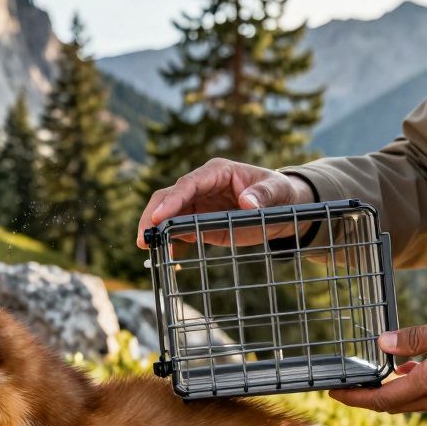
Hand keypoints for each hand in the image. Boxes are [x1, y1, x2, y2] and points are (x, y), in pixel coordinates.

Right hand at [136, 158, 314, 248]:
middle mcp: (202, 185)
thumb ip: (263, 195)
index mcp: (217, 172)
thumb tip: (248, 203)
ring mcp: (199, 203)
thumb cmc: (281, 192)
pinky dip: (170, 240)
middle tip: (143, 237)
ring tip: (148, 247)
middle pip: (169, 196)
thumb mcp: (277, 190)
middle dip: (153, 215)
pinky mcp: (200, 221)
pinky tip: (167, 253)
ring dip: (156, 229)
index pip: (188, 184)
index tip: (158, 218)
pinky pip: (179, 229)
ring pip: (168, 213)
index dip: (172, 201)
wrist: (283, 207)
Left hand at [330, 306, 426, 413]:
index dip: (355, 397)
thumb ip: (414, 338)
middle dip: (368, 396)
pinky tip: (410, 367)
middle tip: (347, 383)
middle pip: (394, 405)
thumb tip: (381, 344)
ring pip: (413, 402)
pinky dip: (414, 386)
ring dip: (393, 390)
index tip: (334, 391)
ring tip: (375, 371)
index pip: (384, 399)